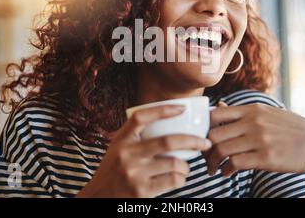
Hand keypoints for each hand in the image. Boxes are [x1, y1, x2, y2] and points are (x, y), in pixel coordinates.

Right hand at [77, 104, 211, 197]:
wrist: (98, 196)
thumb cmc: (114, 168)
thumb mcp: (119, 147)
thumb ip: (136, 135)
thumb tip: (169, 119)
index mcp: (121, 139)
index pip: (141, 117)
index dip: (163, 110)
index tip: (182, 108)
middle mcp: (127, 154)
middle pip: (168, 141)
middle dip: (193, 141)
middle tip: (206, 142)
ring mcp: (134, 173)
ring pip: (175, 164)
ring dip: (186, 166)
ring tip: (185, 167)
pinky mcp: (142, 191)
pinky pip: (173, 181)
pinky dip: (181, 179)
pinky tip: (178, 178)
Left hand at [204, 102, 304, 176]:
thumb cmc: (291, 129)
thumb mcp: (268, 113)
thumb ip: (242, 111)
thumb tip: (218, 106)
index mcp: (252, 109)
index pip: (215, 114)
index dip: (203, 127)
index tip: (203, 138)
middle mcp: (253, 122)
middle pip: (214, 134)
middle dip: (205, 148)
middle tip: (206, 157)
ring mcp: (259, 140)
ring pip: (222, 150)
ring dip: (213, 162)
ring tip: (213, 168)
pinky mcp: (266, 158)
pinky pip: (235, 164)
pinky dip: (226, 170)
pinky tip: (227, 173)